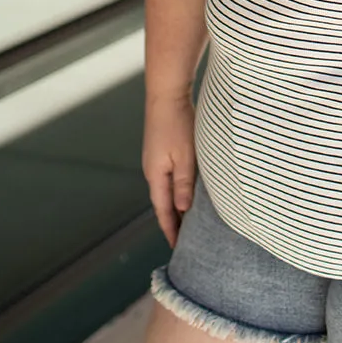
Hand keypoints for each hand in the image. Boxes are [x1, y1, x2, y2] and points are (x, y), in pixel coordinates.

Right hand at [142, 92, 195, 246]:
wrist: (167, 93)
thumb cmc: (177, 123)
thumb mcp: (185, 156)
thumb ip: (184, 184)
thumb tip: (182, 211)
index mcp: (156, 175)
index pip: (164, 210)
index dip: (171, 230)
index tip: (178, 249)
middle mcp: (153, 170)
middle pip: (163, 203)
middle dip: (173, 222)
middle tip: (184, 242)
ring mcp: (156, 160)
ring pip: (167, 190)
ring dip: (176, 206)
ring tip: (188, 222)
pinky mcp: (162, 150)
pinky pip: (170, 177)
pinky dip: (178, 189)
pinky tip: (187, 192)